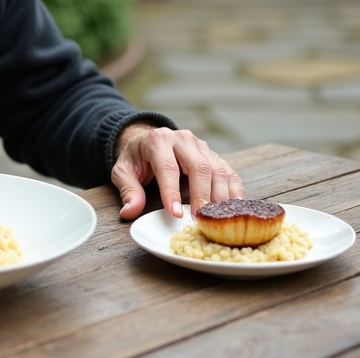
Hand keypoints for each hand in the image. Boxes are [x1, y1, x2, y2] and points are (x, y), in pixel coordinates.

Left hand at [111, 123, 244, 219]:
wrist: (147, 139)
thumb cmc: (136, 158)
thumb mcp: (123, 171)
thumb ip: (128, 191)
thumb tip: (130, 212)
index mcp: (158, 141)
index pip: (168, 167)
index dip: (172, 191)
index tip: (176, 213)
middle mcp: (182, 139)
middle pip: (199, 166)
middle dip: (202, 195)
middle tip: (202, 219)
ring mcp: (200, 145)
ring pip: (217, 168)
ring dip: (221, 195)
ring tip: (220, 218)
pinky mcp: (212, 154)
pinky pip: (227, 171)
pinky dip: (234, 189)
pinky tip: (236, 207)